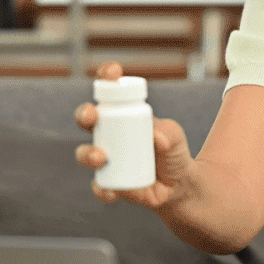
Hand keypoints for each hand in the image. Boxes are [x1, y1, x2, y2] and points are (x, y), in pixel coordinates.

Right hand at [74, 61, 194, 208]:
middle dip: (84, 113)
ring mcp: (105, 159)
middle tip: (91, 115)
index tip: (113, 72)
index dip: (106, 77)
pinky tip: (111, 191)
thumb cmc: (173, 151)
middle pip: (86, 119)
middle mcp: (107, 134)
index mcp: (121, 114)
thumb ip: (170, 133)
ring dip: (88, 153)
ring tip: (101, 157)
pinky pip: (99, 186)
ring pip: (85, 152)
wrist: (179, 185)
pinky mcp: (109, 184)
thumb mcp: (175, 136)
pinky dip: (102, 189)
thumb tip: (156, 137)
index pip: (109, 91)